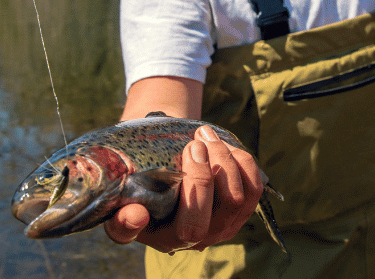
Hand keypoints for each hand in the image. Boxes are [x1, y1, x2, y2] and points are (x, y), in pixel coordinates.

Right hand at [103, 125, 264, 252]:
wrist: (156, 178)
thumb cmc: (135, 195)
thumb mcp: (120, 210)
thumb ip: (122, 221)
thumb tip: (135, 216)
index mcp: (172, 238)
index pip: (192, 227)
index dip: (192, 197)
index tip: (183, 158)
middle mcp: (204, 236)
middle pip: (227, 203)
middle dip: (213, 165)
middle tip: (194, 140)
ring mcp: (226, 223)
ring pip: (243, 192)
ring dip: (226, 157)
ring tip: (204, 136)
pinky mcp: (241, 208)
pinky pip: (254, 185)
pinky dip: (240, 160)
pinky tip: (220, 145)